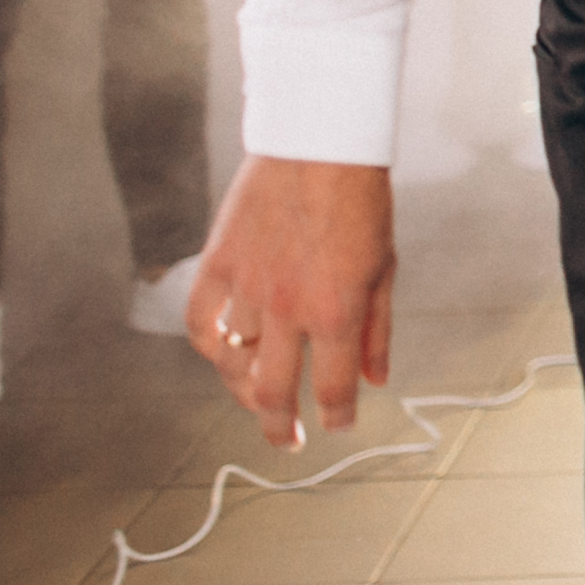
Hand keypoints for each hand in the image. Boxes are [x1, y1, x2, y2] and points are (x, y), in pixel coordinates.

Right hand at [189, 156, 396, 447]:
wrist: (319, 145)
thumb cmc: (361, 202)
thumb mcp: (385, 268)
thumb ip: (378, 330)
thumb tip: (377, 380)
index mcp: (336, 311)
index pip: (333, 388)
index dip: (336, 416)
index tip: (337, 427)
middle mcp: (288, 309)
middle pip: (272, 392)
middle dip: (280, 425)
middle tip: (288, 439)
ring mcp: (247, 288)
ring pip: (232, 363)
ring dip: (245, 388)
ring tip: (258, 398)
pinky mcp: (217, 264)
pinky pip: (198, 322)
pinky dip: (207, 346)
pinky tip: (221, 355)